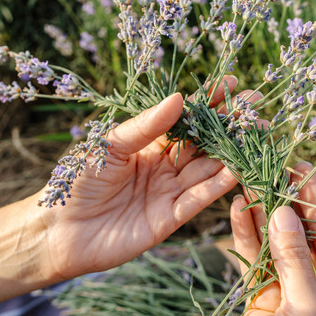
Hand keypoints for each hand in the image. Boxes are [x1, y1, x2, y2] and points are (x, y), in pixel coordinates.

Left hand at [35, 78, 240, 279]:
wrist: (58, 230)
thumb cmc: (76, 181)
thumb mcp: (109, 145)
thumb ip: (145, 126)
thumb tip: (180, 98)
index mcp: (148, 143)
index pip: (186, 119)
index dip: (209, 102)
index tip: (233, 84)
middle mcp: (163, 166)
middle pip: (204, 143)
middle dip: (231, 126)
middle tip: (257, 110)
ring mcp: (168, 192)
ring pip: (207, 169)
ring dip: (232, 154)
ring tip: (256, 136)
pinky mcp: (169, 219)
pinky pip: (198, 198)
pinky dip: (217, 185)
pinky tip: (236, 169)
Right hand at [216, 162, 315, 315]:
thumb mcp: (306, 312)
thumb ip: (295, 261)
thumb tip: (285, 210)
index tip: (302, 169)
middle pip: (306, 237)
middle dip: (290, 204)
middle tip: (274, 166)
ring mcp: (292, 294)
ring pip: (278, 245)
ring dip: (265, 215)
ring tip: (250, 180)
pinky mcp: (263, 300)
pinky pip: (256, 262)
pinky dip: (247, 238)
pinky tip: (240, 211)